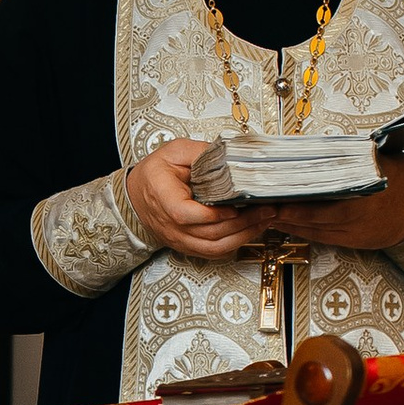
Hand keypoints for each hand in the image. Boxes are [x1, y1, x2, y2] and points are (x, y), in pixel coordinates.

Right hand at [123, 135, 256, 264]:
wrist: (137, 196)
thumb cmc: (154, 174)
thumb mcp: (174, 152)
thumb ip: (200, 152)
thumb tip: (228, 155)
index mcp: (163, 197)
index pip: (185, 214)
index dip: (213, 215)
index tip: (236, 207)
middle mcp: (170, 224)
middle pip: (208, 233)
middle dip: (242, 223)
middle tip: (266, 210)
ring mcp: (179, 238)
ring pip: (214, 247)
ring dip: (242, 236)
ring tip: (263, 221)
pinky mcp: (187, 245)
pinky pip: (212, 252)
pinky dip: (234, 244)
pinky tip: (249, 231)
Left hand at [254, 154, 403, 254]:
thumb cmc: (402, 182)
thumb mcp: (382, 158)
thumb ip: (353, 156)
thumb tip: (323, 147)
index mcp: (362, 192)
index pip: (320, 195)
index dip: (294, 196)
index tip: (273, 191)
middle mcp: (356, 214)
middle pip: (311, 214)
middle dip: (283, 210)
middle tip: (260, 204)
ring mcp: (353, 231)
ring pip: (312, 229)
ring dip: (288, 222)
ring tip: (267, 212)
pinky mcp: (351, 242)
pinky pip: (320, 237)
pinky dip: (302, 230)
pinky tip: (286, 223)